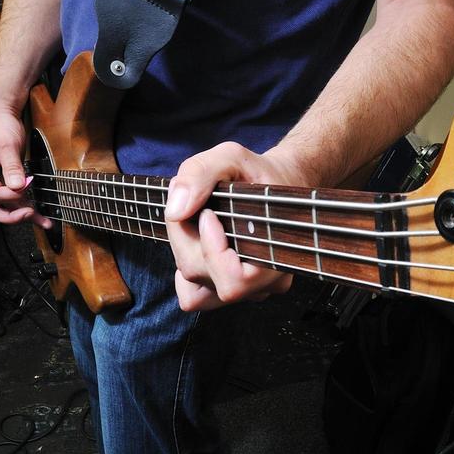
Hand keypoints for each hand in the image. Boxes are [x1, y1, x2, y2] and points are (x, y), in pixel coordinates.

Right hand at [0, 97, 51, 228]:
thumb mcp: (6, 144)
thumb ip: (12, 167)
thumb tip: (18, 187)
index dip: (12, 194)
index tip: (28, 185)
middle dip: (12, 215)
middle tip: (30, 214)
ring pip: (5, 206)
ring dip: (23, 214)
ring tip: (43, 222)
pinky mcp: (6, 178)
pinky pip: (14, 197)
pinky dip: (26, 205)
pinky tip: (39, 214)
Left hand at [164, 142, 307, 310]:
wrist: (278, 184)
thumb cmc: (257, 173)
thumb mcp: (230, 156)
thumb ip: (200, 174)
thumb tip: (175, 211)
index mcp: (275, 258)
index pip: (232, 279)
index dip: (212, 247)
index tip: (209, 212)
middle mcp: (264, 284)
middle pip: (202, 277)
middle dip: (185, 237)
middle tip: (194, 203)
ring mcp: (247, 293)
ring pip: (195, 294)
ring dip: (185, 254)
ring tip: (197, 225)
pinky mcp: (230, 291)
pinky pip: (194, 297)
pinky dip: (188, 269)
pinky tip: (196, 243)